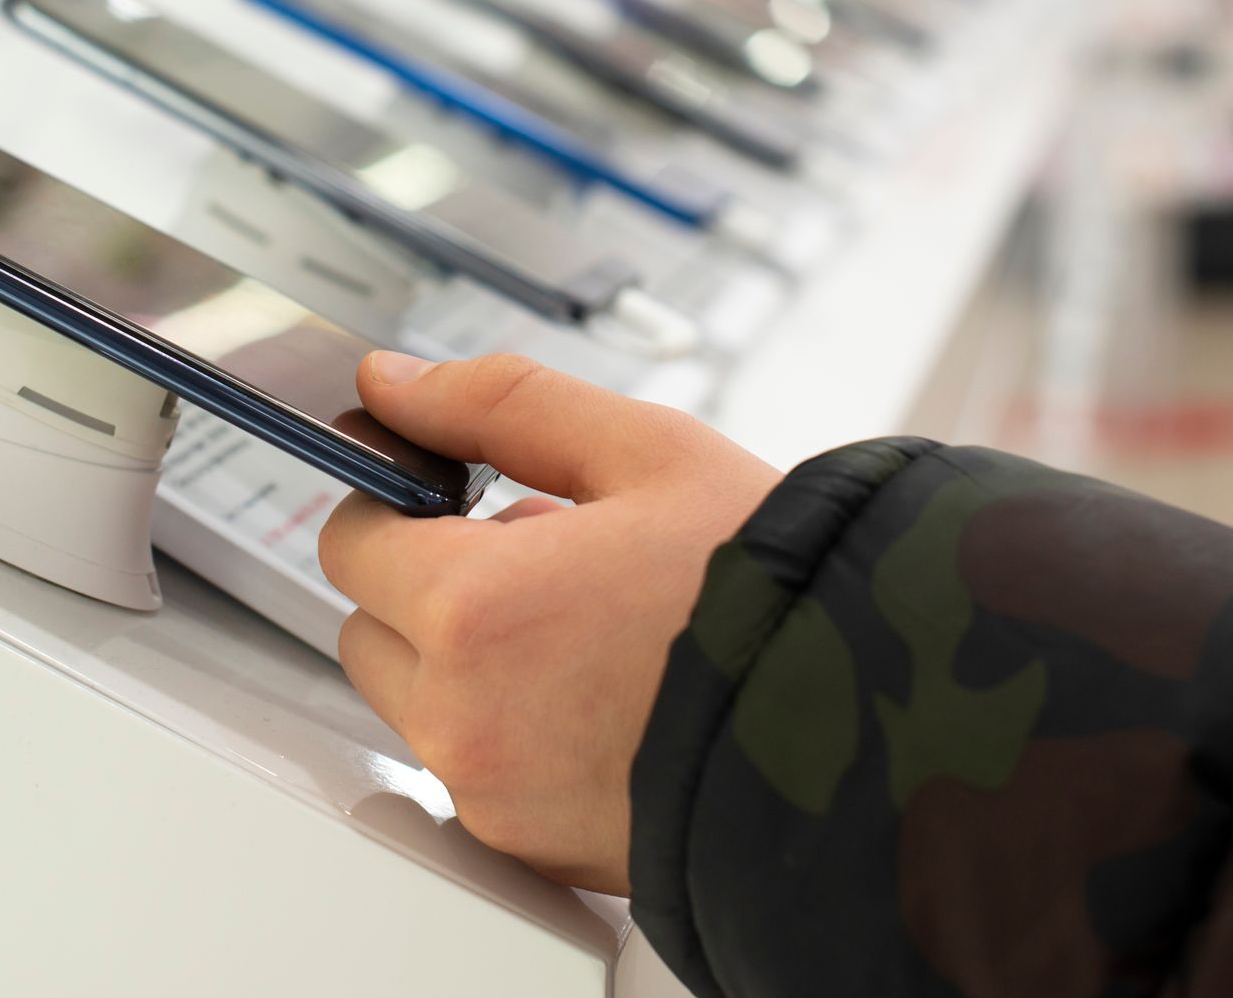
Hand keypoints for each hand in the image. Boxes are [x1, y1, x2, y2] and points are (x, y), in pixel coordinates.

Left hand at [319, 352, 781, 893]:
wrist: (881, 732)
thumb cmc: (778, 594)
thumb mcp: (646, 453)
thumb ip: (498, 403)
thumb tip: (391, 384)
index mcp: (473, 609)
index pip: (351, 540)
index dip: (401, 507)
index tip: (456, 501)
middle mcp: (462, 717)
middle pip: (370, 628)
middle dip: (432, 588)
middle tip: (544, 565)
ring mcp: (494, 795)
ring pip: (419, 703)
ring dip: (469, 662)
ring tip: (589, 631)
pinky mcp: (530, 848)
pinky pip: (476, 771)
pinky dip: (512, 731)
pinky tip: (604, 698)